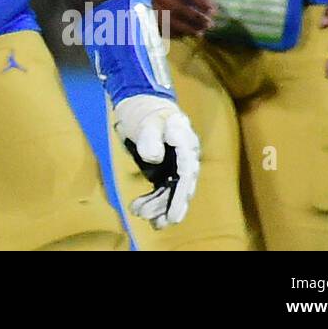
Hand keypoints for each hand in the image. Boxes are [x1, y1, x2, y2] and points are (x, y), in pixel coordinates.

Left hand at [113, 94, 200, 228]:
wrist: (141, 105)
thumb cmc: (144, 110)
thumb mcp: (146, 121)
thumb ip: (150, 137)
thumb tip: (154, 158)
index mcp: (184, 140)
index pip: (186, 170)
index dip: (181, 193)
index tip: (175, 213)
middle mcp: (185, 155)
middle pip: (182, 184)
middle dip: (172, 205)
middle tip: (161, 222)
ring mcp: (176, 163)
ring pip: (172, 189)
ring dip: (159, 206)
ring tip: (143, 216)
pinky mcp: (165, 169)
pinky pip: (162, 188)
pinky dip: (153, 200)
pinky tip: (141, 209)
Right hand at [144, 0, 214, 36]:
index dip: (200, 2)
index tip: (212, 10)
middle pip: (176, 7)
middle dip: (194, 18)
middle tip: (209, 24)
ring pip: (165, 18)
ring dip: (184, 28)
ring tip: (198, 33)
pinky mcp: (136, 8)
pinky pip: (154, 23)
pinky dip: (169, 31)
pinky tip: (181, 34)